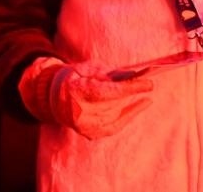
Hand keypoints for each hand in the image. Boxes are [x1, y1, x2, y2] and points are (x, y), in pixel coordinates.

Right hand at [18, 57, 152, 138]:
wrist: (54, 97)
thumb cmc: (74, 77)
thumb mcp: (88, 68)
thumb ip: (109, 73)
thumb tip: (134, 76)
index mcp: (76, 91)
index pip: (107, 92)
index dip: (129, 88)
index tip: (148, 84)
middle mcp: (78, 112)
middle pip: (113, 103)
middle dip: (131, 93)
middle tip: (148, 83)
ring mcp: (84, 126)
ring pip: (116, 112)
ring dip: (129, 101)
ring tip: (144, 91)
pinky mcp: (91, 134)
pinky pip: (116, 125)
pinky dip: (129, 114)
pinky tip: (142, 103)